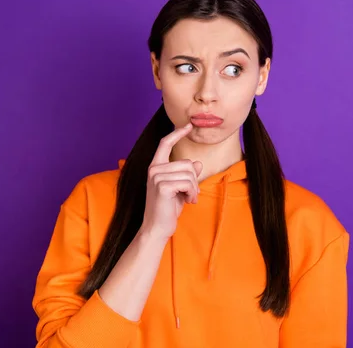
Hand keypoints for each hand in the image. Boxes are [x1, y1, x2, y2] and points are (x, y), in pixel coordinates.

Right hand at [140, 123, 202, 240]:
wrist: (158, 227)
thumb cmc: (169, 208)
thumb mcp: (181, 188)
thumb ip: (188, 175)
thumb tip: (198, 163)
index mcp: (156, 166)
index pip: (166, 143)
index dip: (178, 133)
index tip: (189, 125)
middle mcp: (154, 169)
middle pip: (188, 163)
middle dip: (194, 180)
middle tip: (191, 194)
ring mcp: (156, 176)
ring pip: (190, 173)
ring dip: (194, 188)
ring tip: (188, 199)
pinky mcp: (162, 186)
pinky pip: (188, 182)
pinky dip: (192, 193)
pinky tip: (188, 201)